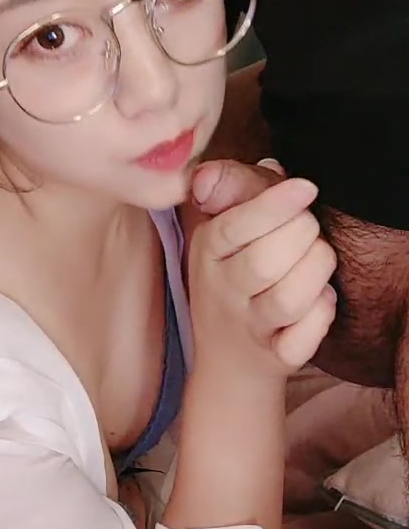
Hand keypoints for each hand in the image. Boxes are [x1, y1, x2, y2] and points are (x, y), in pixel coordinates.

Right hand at [188, 159, 336, 375]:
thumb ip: (242, 191)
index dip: (275, 204)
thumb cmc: (236, 279)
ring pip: (288, 299)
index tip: (306, 188)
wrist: (227, 360)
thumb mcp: (228, 232)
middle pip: (266, 261)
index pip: (235, 226)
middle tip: (310, 233)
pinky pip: (300, 341)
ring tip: (317, 263)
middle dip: (304, 237)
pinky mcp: (272, 358)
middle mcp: (222, 289)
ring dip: (316, 273)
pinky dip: (320, 317)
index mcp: (208, 249)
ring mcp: (247, 326)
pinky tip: (319, 301)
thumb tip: (253, 169)